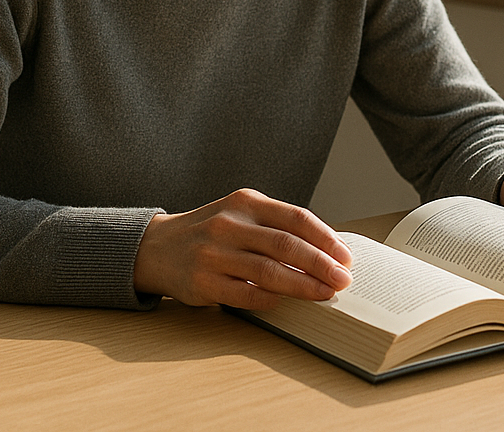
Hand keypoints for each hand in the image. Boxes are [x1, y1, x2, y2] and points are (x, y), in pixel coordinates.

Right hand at [133, 188, 354, 308]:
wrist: (158, 247)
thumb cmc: (212, 232)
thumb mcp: (241, 214)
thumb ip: (277, 227)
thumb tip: (328, 252)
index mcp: (245, 202)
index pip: (296, 217)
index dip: (326, 238)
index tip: (345, 257)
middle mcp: (229, 224)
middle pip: (286, 245)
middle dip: (321, 265)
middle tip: (343, 280)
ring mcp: (214, 253)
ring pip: (269, 271)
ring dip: (303, 286)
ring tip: (325, 294)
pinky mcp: (202, 282)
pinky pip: (246, 294)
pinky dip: (271, 300)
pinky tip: (286, 303)